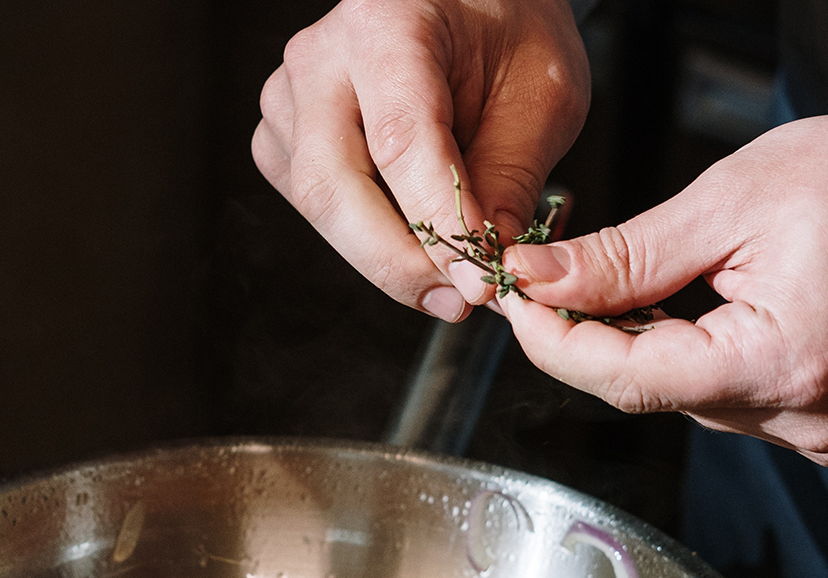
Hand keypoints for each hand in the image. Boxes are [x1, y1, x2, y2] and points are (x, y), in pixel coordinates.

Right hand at [252, 0, 589, 321]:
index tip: (477, 280)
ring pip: (321, 210)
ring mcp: (291, 100)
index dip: (437, 226)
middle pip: (333, 189)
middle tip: (459, 299)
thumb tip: (483, 266)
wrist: (468, 6)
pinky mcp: (285, 139)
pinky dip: (367, 239)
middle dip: (399, 264)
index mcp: (386, 20)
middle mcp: (320, 59)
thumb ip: (511, 180)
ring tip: (451, 270)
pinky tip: (412, 235)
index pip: (399, 144)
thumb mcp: (542, 95)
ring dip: (386, 256)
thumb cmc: (507, 31)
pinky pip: (316, 212)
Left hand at [496, 115, 827, 465]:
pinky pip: (719, 396)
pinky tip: (678, 312)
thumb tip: (540, 281)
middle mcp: (802, 417)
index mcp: (782, 364)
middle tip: (541, 285)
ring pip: (678, 397)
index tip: (514, 302)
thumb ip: (628, 257)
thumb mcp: (736, 199)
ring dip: (636, 346)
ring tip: (622, 286)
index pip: (625, 379)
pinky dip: (684, 356)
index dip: (554, 343)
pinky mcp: (815, 420)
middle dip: (586, 338)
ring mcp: (815, 429)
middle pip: (648, 391)